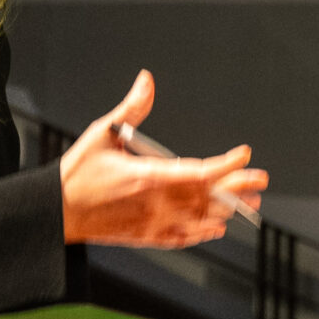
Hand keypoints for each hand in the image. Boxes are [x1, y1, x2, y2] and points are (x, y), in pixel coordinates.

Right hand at [58, 71, 267, 248]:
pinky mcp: (145, 237)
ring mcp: (152, 223)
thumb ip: (130, 109)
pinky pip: (182, 238)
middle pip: (208, 197)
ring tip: (250, 205)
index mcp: (148, 177)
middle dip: (238, 189)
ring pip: (200, 220)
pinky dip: (202, 233)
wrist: (57, 213)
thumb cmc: (77, 173)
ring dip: (227, 212)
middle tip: (261, 182)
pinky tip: (216, 229)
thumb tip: (146, 80)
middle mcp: (156, 203)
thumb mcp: (102, 134)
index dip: (227, 165)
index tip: (244, 154)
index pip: (200, 171)